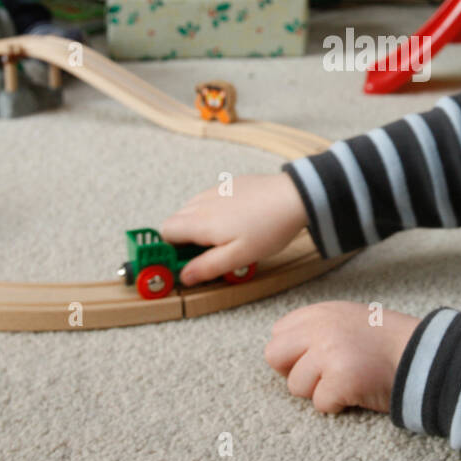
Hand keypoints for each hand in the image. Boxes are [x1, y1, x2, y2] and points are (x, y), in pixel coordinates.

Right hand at [161, 172, 309, 286]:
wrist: (295, 197)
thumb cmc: (269, 228)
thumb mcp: (239, 256)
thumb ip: (208, 267)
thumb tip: (184, 276)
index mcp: (200, 222)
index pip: (165, 231)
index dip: (170, 248)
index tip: (182, 261)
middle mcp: (203, 202)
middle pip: (176, 220)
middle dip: (184, 238)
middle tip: (206, 254)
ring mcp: (216, 190)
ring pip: (192, 208)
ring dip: (198, 224)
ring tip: (223, 238)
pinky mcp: (230, 184)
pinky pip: (210, 198)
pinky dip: (213, 211)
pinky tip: (236, 221)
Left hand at [264, 302, 421, 413]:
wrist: (423, 354)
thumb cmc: (387, 342)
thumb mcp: (349, 318)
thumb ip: (317, 328)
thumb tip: (286, 352)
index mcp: (321, 311)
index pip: (278, 334)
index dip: (293, 353)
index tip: (314, 360)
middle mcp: (320, 328)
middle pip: (274, 356)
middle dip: (295, 371)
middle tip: (323, 376)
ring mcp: (329, 353)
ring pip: (296, 386)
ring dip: (320, 390)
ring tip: (348, 380)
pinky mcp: (340, 379)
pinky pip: (320, 404)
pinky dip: (338, 405)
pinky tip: (357, 392)